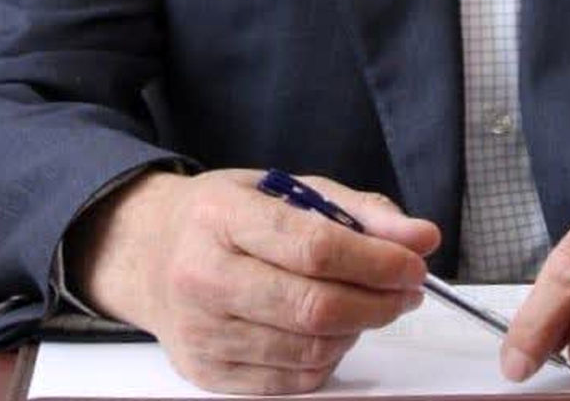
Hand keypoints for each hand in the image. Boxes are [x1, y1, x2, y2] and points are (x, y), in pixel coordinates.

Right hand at [65, 168, 439, 394]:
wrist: (149, 254)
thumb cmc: (223, 216)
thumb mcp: (287, 188)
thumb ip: (357, 210)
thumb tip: (420, 236)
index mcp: (222, 216)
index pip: (314, 247)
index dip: (376, 260)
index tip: (413, 261)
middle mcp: (203, 276)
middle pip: (313, 306)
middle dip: (378, 301)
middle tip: (407, 288)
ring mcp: (202, 332)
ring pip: (308, 350)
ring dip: (358, 329)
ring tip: (368, 302)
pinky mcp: (207, 373)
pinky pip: (290, 382)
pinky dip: (328, 358)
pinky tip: (333, 329)